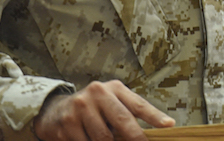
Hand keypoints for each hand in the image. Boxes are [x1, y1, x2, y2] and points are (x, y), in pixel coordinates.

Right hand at [33, 80, 174, 140]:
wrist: (55, 111)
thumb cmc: (94, 108)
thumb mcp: (112, 102)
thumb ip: (129, 112)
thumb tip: (158, 128)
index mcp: (114, 88)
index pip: (138, 104)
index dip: (155, 116)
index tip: (168, 125)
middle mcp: (98, 93)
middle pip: (122, 120)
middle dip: (135, 138)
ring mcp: (80, 107)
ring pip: (103, 138)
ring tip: (108, 139)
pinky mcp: (67, 124)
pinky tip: (88, 140)